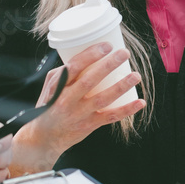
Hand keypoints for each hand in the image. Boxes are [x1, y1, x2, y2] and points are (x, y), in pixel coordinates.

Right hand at [10, 43, 146, 173]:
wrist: (44, 138)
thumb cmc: (49, 106)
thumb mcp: (49, 88)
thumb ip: (64, 73)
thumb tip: (86, 56)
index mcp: (57, 87)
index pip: (73, 67)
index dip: (90, 55)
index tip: (107, 46)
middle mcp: (67, 101)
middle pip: (89, 81)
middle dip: (108, 65)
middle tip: (124, 53)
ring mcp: (79, 114)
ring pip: (102, 99)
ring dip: (121, 86)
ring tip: (136, 75)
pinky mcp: (89, 125)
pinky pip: (110, 117)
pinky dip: (126, 110)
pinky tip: (140, 102)